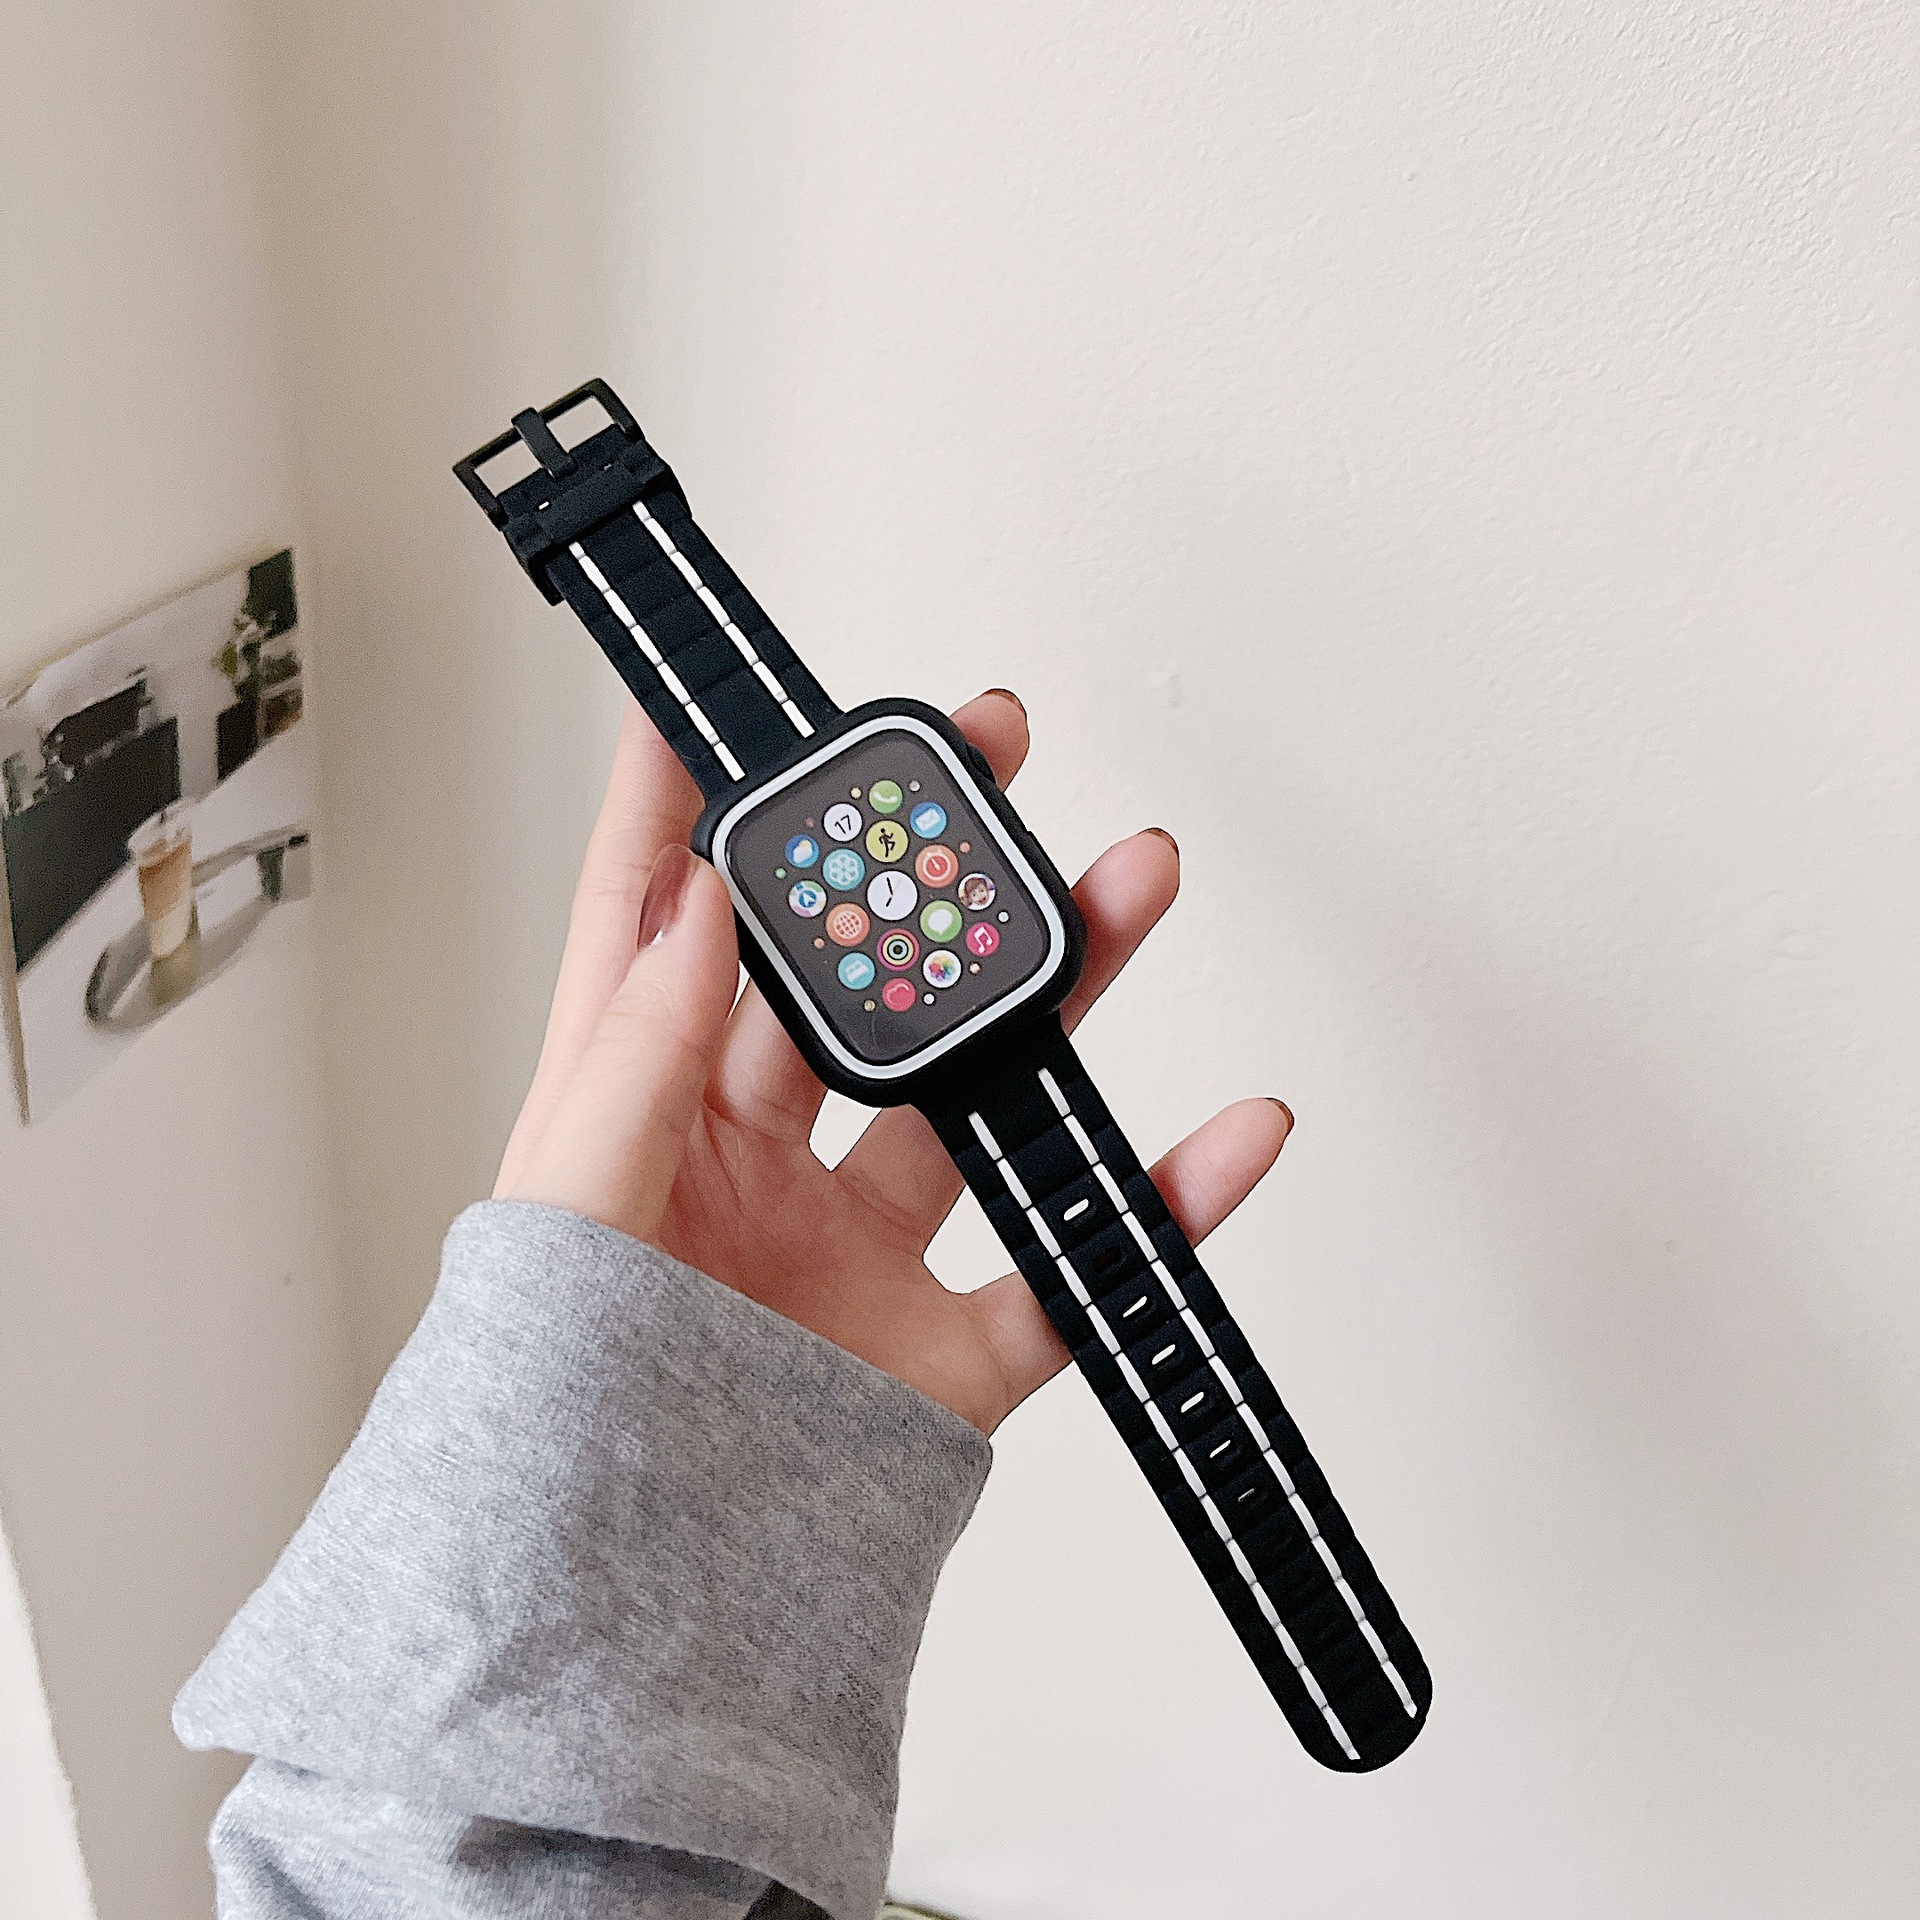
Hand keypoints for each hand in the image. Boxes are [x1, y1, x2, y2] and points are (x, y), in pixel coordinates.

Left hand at [495, 691, 1291, 1433]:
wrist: (632, 1624)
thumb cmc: (562, 1426)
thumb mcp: (570, 1207)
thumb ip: (635, 1048)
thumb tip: (694, 893)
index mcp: (643, 1119)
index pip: (657, 929)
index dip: (676, 807)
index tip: (712, 699)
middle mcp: (757, 1170)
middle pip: (858, 983)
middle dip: (923, 867)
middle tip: (982, 765)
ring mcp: (859, 1257)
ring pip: (984, 1093)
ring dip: (1066, 991)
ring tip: (1127, 884)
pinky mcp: (946, 1353)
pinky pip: (1078, 1269)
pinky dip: (1163, 1205)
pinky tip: (1229, 1132)